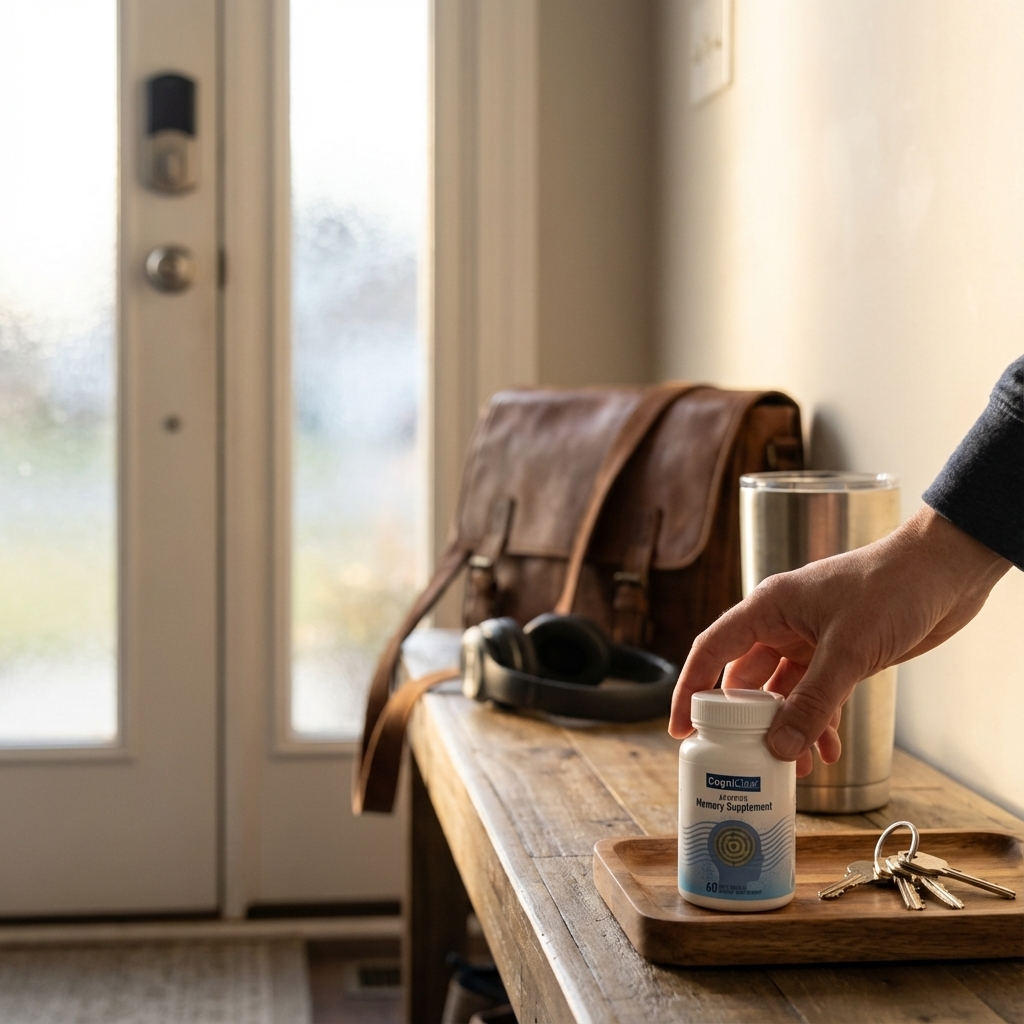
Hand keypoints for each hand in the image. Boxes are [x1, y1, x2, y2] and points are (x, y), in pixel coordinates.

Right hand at [668, 507, 1010, 775]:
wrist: (947, 571)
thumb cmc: (892, 586)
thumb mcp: (847, 651)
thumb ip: (812, 703)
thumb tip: (779, 748)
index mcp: (768, 607)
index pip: (712, 650)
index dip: (691, 691)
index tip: (681, 728)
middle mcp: (782, 624)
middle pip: (744, 679)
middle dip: (745, 722)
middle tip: (742, 757)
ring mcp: (811, 640)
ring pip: (782, 692)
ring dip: (786, 728)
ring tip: (794, 767)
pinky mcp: (840, 654)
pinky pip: (815, 695)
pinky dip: (818, 722)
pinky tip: (827, 750)